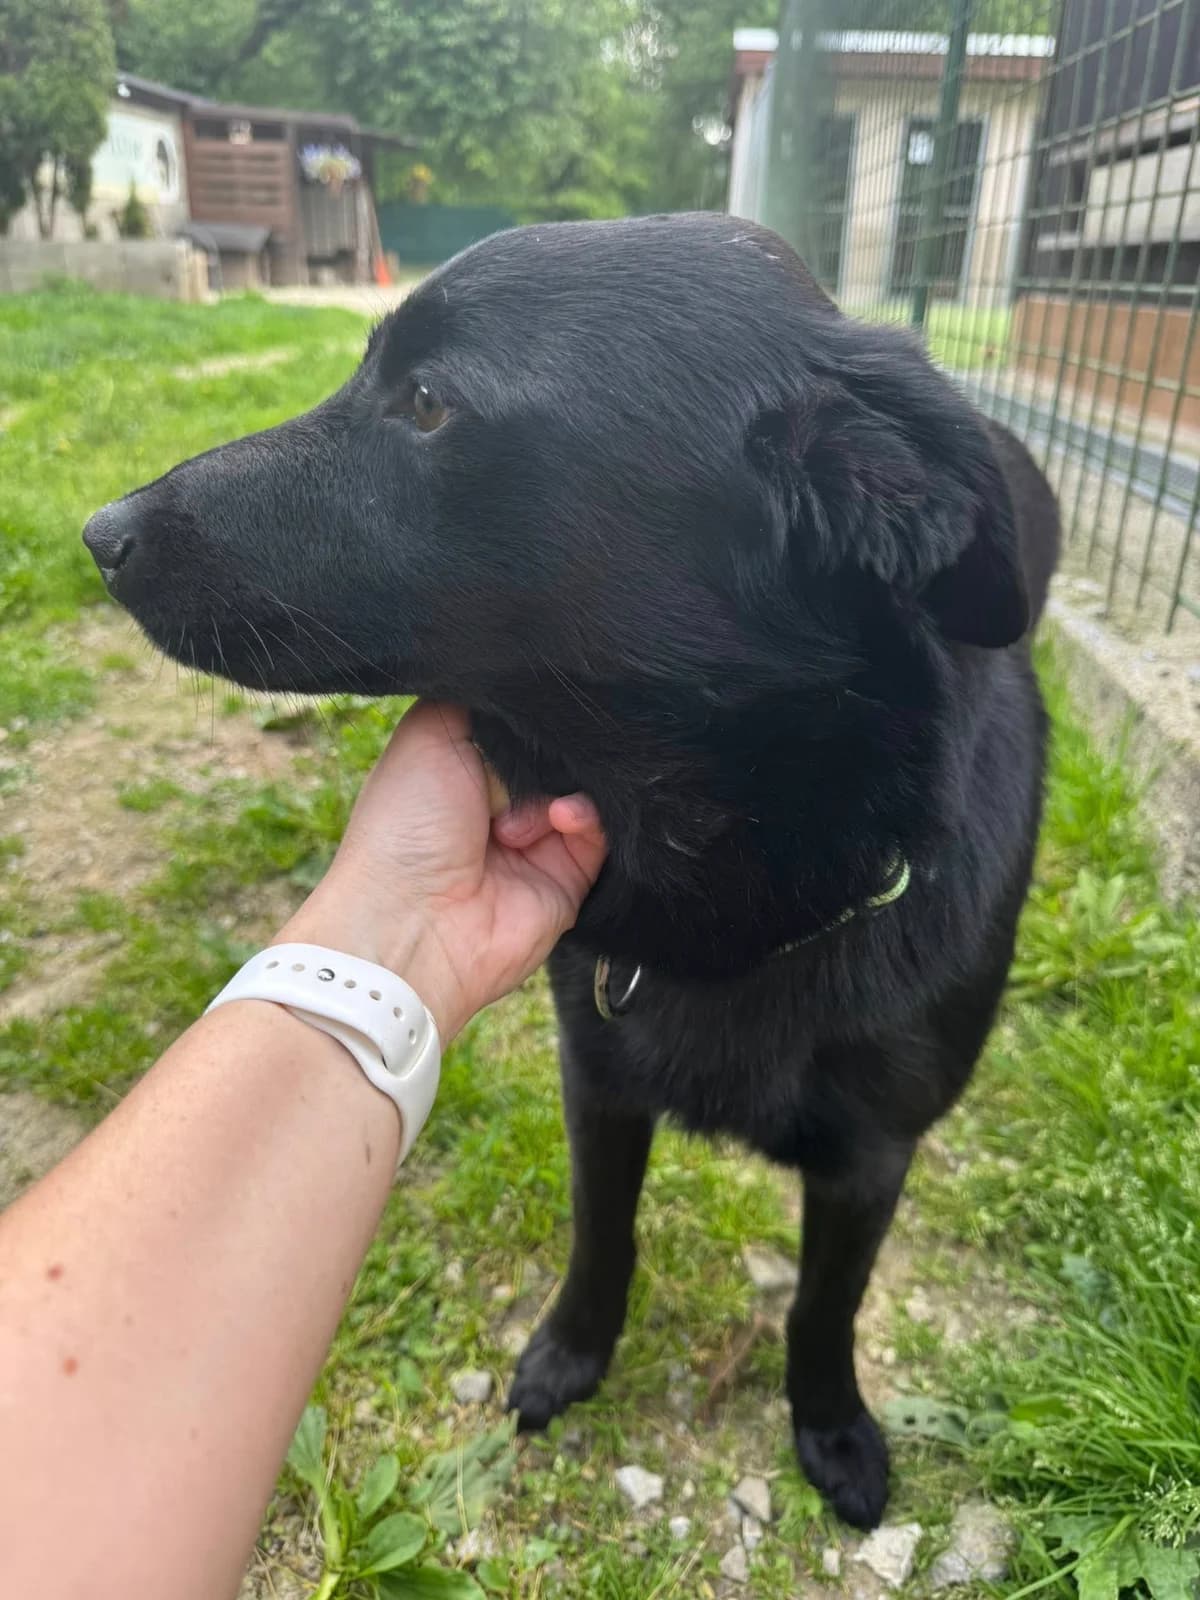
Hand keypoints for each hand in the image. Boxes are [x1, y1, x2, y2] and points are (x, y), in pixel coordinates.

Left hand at [279, 702, 605, 1037]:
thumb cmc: (405, 824)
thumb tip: (532, 678)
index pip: (518, 724)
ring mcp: (537, 842)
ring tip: (537, 804)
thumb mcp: (429, 731)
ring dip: (567, 784)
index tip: (545, 696)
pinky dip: (586, 817)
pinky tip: (561, 818)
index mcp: (462, 768)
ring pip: (584, 788)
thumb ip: (481, 697)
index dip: (532, 711)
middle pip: (557, 753)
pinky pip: (600, 832)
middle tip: (541, 749)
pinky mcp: (569, 878)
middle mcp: (500, 804)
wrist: (413, 921)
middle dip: (556, 746)